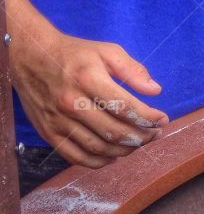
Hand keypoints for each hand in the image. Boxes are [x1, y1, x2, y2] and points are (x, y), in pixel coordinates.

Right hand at [8, 25, 168, 167]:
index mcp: (88, 79)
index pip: (124, 107)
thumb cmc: (73, 54)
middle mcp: (72, 103)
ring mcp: (58, 121)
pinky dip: (98, 162)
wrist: (30, 57)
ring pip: (98, 147)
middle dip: (141, 136)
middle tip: (155, 134)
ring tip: (139, 143)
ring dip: (124, 150)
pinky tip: (113, 155)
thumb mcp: (106, 51)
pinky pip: (76, 157)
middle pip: (114, 131)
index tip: (162, 119)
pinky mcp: (49, 133)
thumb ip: (132, 70)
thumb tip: (155, 90)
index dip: (148, 117)